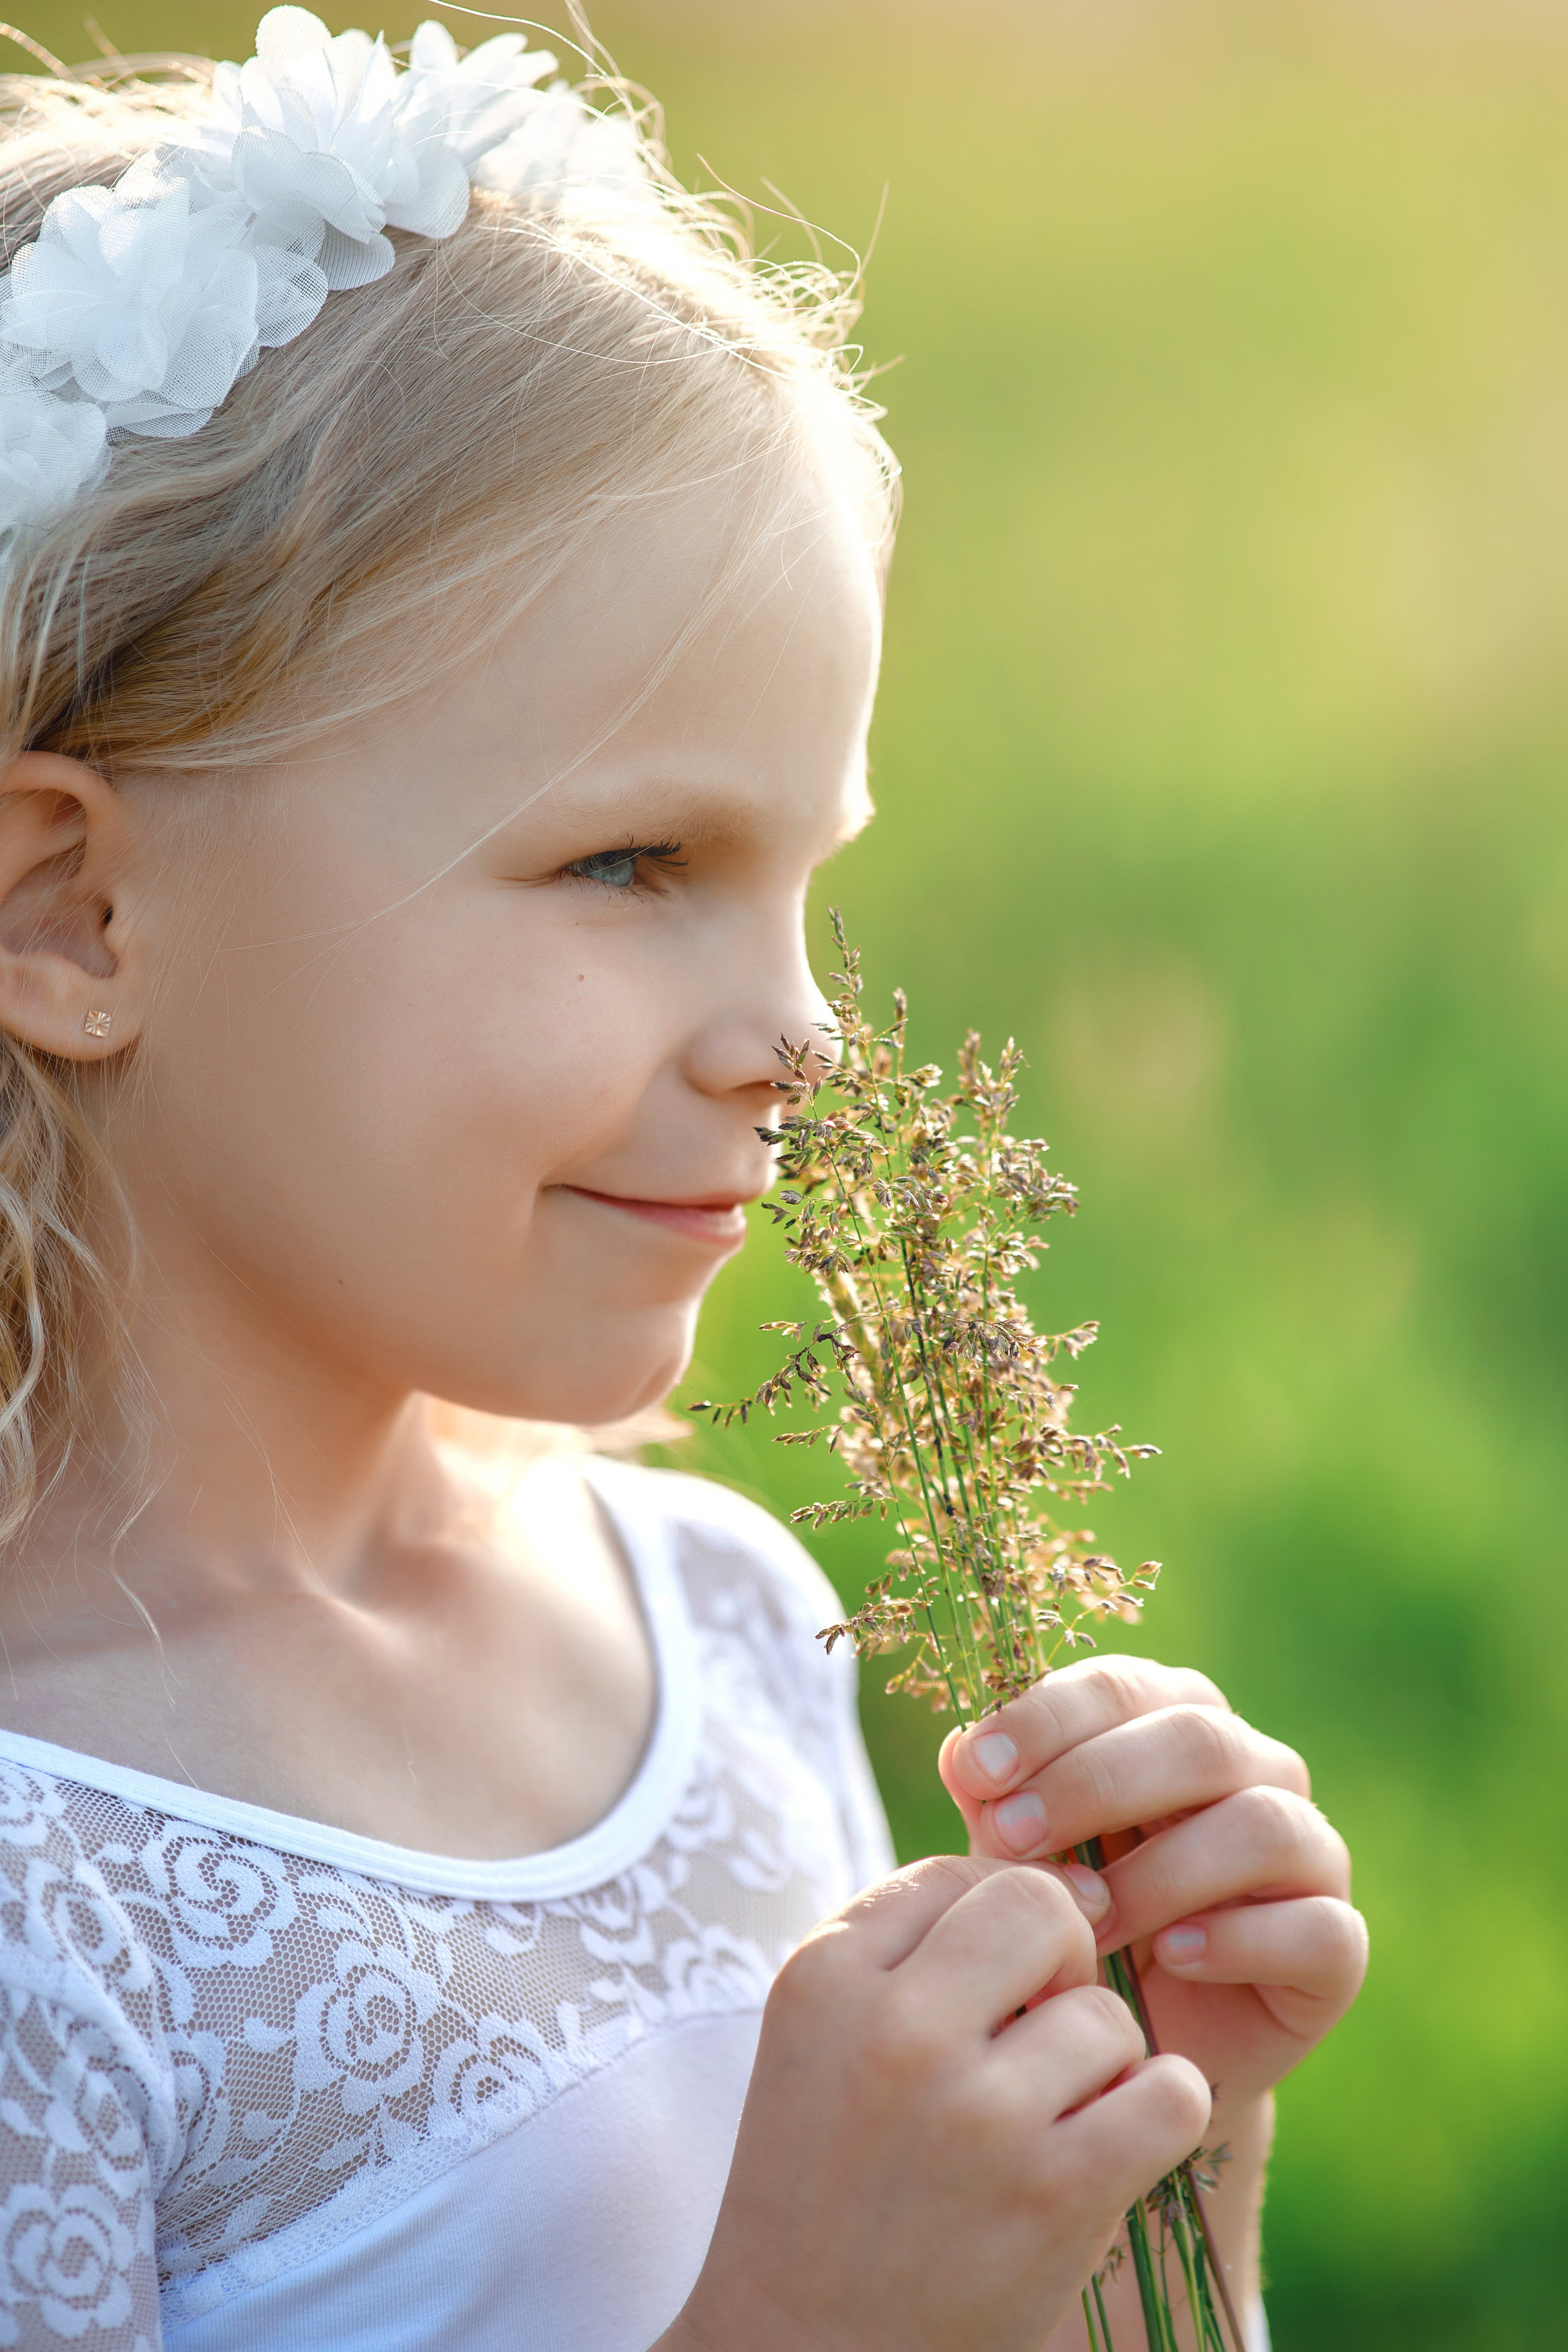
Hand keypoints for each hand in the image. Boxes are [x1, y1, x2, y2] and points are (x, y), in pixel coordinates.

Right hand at [663, 1854, 1210, 2351]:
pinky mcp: (1054, 2192)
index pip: (954, 1871)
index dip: (988, 1923)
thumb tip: (1057, 1878)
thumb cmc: (823, 2183)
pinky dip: (1161, 2114)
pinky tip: (1112, 2146)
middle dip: (1060, 1958)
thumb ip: (909, 1945)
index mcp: (824, 1976)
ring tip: (1049, 2120)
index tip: (982, 1992)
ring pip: (1109, 2013)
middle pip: (1039, 1904)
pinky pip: (1170, 2093)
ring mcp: (977, 2111)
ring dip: (1102, 2063)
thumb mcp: (822, 2036)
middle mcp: (896, 2027)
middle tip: (1037, 2029)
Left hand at [938, 1656, 1367, 2126]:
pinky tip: (1170, 1957)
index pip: (1123, 1686)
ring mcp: (1310, 1853)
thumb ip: (994, 1800)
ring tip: (1083, 1920)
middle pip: (1197, 1739)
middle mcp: (1257, 1768)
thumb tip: (961, 1753)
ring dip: (1159, 1872)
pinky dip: (1238, 1939)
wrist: (1125, 2047)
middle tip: (1010, 1839)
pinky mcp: (1337, 1945)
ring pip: (1262, 1825)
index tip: (974, 1768)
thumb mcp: (1018, 1854)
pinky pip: (1318, 1927)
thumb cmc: (1066, 1920)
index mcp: (1174, 1717)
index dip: (1047, 1719)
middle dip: (1093, 1784)